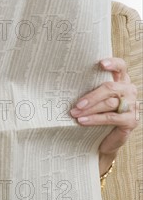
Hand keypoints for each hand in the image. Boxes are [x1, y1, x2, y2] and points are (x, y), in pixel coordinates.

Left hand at [70, 57, 137, 174]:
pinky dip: (95, 119)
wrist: (108, 136)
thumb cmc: (99, 112)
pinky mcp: (131, 120)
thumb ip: (90, 88)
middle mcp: (128, 90)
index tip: (101, 63)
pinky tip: (83, 121)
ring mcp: (132, 105)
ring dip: (89, 109)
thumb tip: (66, 84)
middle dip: (91, 96)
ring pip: (109, 103)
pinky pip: (110, 117)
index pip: (121, 67)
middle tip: (76, 104)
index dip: (112, 63)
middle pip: (110, 88)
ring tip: (75, 114)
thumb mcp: (96, 98)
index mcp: (121, 81)